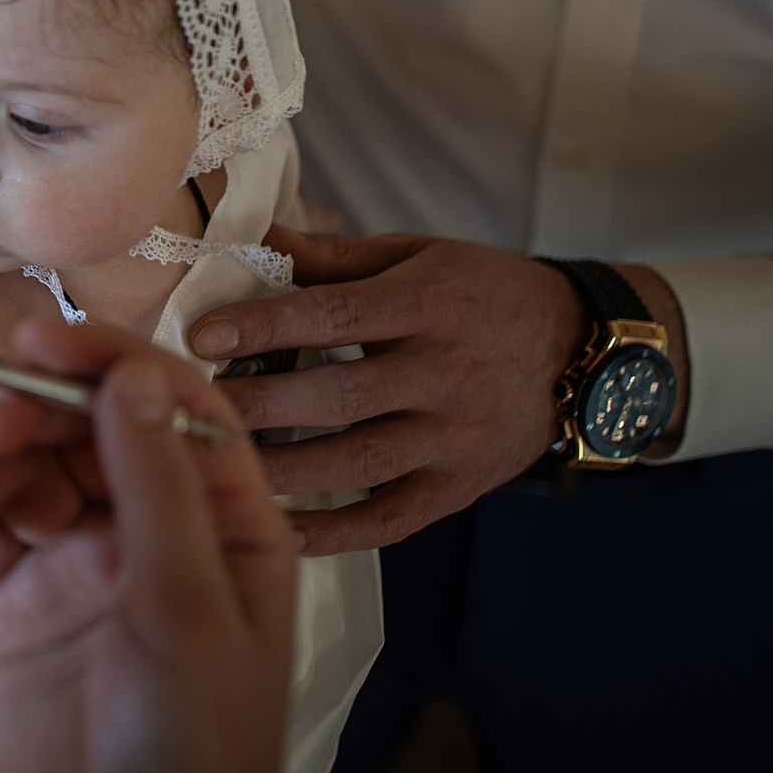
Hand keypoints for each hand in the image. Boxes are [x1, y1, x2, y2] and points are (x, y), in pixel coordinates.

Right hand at [0, 322, 293, 772]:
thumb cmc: (193, 757)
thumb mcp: (187, 610)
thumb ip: (158, 486)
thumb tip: (136, 374)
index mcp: (224, 527)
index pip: (172, 406)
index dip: (107, 360)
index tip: (41, 342)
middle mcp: (153, 535)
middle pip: (84, 428)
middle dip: (33, 412)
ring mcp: (81, 567)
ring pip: (25, 469)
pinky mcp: (16, 604)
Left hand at [186, 228, 592, 552]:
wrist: (582, 351)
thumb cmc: (481, 293)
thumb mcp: (417, 255)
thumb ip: (333, 257)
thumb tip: (253, 241)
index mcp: (429, 304)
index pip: (337, 315)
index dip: (267, 326)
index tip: (203, 334)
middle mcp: (445, 374)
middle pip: (342, 397)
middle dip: (260, 405)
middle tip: (190, 406)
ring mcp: (456, 438)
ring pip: (359, 464)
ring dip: (282, 469)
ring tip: (215, 462)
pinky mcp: (461, 487)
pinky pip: (392, 518)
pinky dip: (334, 530)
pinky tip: (279, 530)